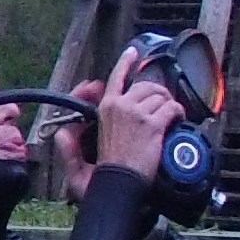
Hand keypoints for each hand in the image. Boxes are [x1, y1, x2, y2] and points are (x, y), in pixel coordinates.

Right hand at [56, 46, 186, 199]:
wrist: (116, 187)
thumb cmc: (100, 179)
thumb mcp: (77, 165)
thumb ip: (68, 148)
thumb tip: (60, 134)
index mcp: (104, 109)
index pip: (116, 78)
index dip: (125, 62)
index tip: (133, 53)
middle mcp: (120, 106)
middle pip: (146, 86)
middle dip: (158, 92)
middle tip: (163, 102)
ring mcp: (137, 114)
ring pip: (161, 96)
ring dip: (169, 105)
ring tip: (171, 115)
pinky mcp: (152, 125)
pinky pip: (172, 109)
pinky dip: (178, 113)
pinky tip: (178, 120)